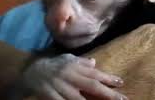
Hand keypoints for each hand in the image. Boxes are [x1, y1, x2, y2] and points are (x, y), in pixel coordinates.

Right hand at [9, 54, 126, 99]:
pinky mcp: (50, 95)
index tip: (121, 82)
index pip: (95, 73)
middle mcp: (69, 76)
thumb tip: (95, 63)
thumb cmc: (54, 65)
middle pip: (91, 86)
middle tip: (122, 99)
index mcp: (75, 67)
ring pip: (78, 98)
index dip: (108, 78)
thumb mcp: (68, 59)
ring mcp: (60, 87)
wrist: (31, 71)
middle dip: (108, 94)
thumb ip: (82, 62)